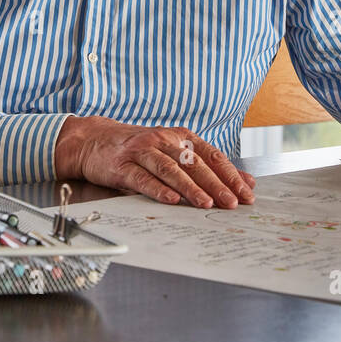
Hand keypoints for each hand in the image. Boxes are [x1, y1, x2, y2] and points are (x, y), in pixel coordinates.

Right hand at [54, 115, 254, 207]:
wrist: (94, 140)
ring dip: (190, 187)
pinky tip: (171, 200)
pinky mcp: (122, 166)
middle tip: (232, 203)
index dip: (230, 174)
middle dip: (216, 184)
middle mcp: (163, 140)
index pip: (212, 156)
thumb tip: (244, 181)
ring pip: (171, 169)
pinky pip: (142, 178)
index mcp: (180, 137)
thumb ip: (206, 167)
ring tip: (206, 203)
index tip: (246, 193)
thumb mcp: (174, 152)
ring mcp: (142, 151)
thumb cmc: (140, 150)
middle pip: (195, 163)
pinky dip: (158, 189)